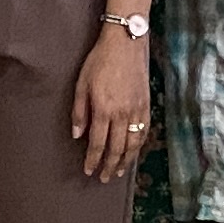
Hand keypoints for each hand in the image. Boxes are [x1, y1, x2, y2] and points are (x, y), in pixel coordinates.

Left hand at [72, 27, 151, 181]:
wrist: (125, 44)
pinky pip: (143, 132)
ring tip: (118, 172)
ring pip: (132, 144)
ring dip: (126, 161)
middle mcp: (122, 114)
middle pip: (116, 148)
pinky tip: (134, 152)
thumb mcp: (82, 84)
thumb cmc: (99, 61)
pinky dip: (138, 145)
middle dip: (109, 166)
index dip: (93, 159)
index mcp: (103, 110)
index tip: (88, 170)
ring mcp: (137, 110)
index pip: (97, 143)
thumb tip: (77, 135)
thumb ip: (79, 112)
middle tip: (103, 178)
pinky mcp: (146, 105)